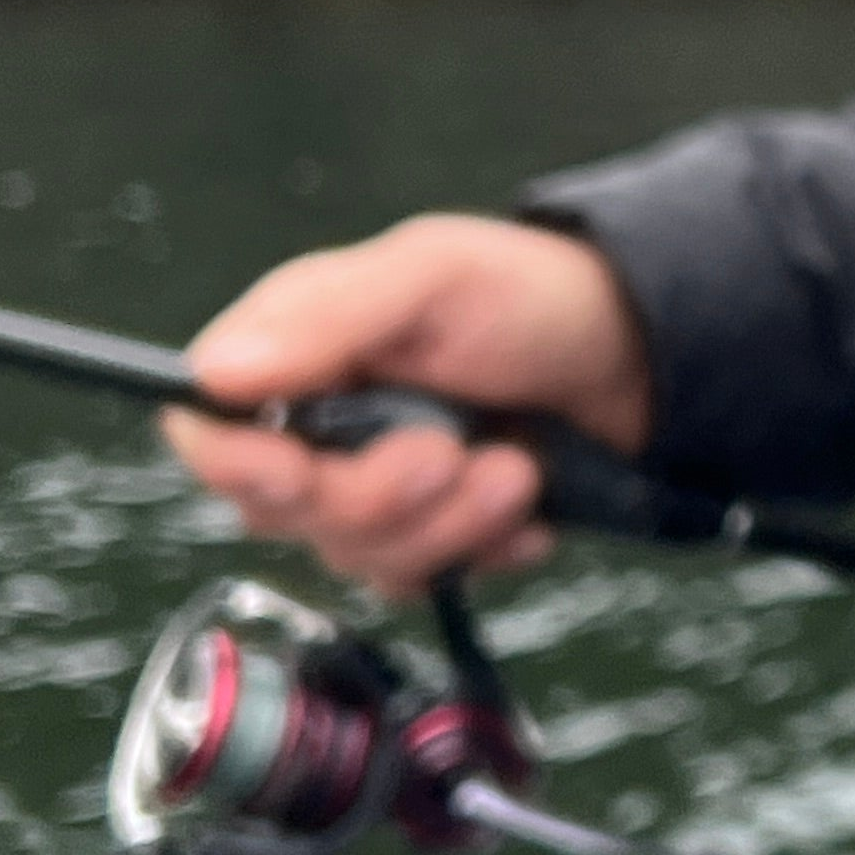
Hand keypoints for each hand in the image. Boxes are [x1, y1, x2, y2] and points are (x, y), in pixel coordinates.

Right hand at [163, 216, 653, 600]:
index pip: (213, 431)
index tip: (302, 468)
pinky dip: (485, 547)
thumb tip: (214, 370)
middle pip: (283, 512)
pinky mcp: (430, 533)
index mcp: (300, 350)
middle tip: (452, 452)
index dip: (244, 465)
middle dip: (377, 494)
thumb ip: (332, 317)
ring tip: (517, 468)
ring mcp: (373, 486)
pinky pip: (425, 579)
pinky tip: (528, 504)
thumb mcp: (436, 275)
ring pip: (358, 557)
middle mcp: (321, 427)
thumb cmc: (533, 293)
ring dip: (450, 522)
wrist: (641, 350)